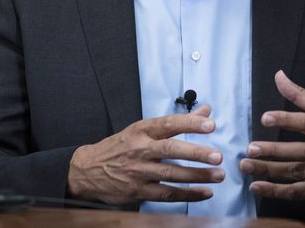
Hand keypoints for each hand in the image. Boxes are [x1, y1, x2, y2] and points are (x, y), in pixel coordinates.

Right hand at [67, 105, 224, 203]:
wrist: (87, 170)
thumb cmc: (120, 146)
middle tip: (217, 155)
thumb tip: (206, 110)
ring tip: (218, 175)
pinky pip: (166, 194)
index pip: (169, 123)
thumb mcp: (143, 128)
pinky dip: (187, 194)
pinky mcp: (138, 191)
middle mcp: (140, 149)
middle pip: (171, 149)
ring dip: (197, 176)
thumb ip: (177, 122)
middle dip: (196, 153)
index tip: (210, 124)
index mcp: (142, 130)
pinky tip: (204, 193)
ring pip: (171, 174)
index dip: (190, 123)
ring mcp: (139, 171)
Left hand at [240, 71, 304, 201]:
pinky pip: (295, 192)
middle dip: (273, 151)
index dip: (286, 120)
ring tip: (246, 166)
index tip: (265, 118)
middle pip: (298, 152)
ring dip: (268, 170)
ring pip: (293, 173)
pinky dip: (276, 191)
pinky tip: (257, 187)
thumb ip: (300, 94)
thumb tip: (278, 76)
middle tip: (251, 148)